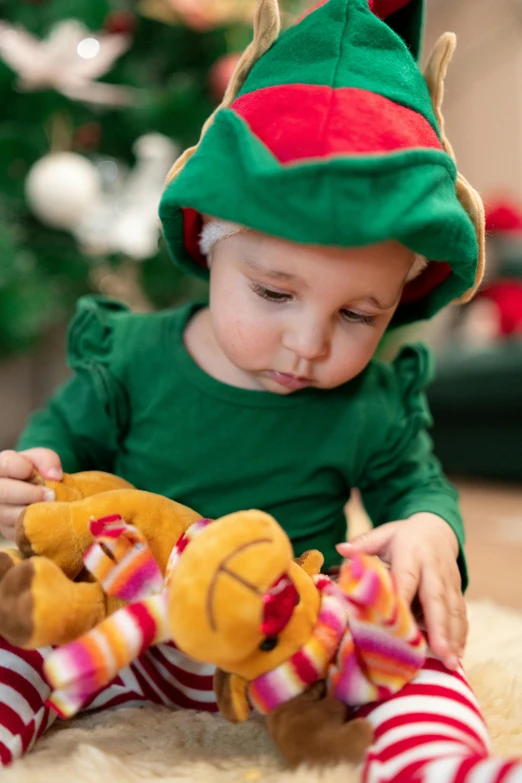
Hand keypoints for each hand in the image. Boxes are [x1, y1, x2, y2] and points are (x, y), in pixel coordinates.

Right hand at [0, 448, 62, 539]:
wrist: (35, 494)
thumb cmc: (36, 472)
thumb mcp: (41, 460)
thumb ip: (48, 460)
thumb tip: (55, 476)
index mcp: (0, 467)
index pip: (6, 464)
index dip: (26, 469)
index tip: (42, 474)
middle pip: (4, 492)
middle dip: (31, 494)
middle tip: (51, 496)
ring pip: (9, 515)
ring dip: (33, 512)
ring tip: (49, 507)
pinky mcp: (7, 530)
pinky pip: (18, 531)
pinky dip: (34, 525)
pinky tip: (44, 519)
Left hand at [337, 513, 466, 669]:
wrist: (437, 528)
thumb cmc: (402, 536)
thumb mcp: (383, 534)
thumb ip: (363, 543)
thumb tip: (340, 548)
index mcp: (411, 553)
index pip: (407, 578)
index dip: (404, 599)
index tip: (399, 623)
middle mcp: (433, 568)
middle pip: (437, 599)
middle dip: (440, 627)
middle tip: (441, 653)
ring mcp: (449, 580)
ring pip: (453, 609)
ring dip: (453, 636)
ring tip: (451, 662)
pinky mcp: (457, 590)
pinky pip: (461, 613)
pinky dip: (461, 634)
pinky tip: (458, 655)